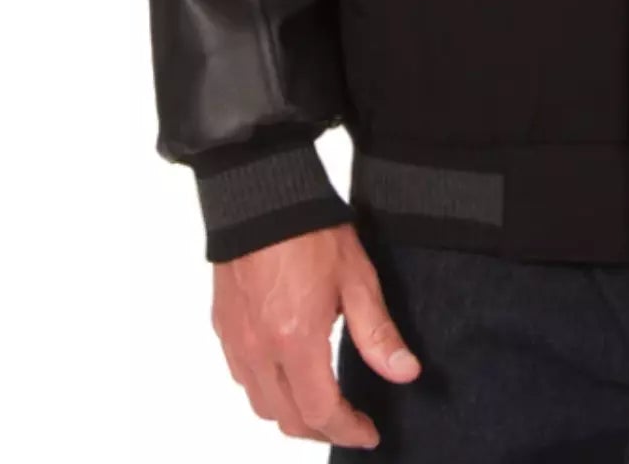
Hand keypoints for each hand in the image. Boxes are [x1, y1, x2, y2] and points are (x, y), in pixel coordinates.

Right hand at [211, 223, 419, 447]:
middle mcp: (259, 350)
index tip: (368, 433)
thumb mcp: (357, 279)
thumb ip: (378, 333)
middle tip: (349, 421)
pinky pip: (242, 377)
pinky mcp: (223, 326)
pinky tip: (287, 373)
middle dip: (320, 428)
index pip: (320, 411)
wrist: (261, 195)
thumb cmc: (310, 231)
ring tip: (320, 403)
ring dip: (290, 414)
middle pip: (286, 418)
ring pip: (260, 404)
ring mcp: (236, 341)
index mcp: (296, 341)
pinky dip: (266, 389)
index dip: (347, 430)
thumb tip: (404, 373)